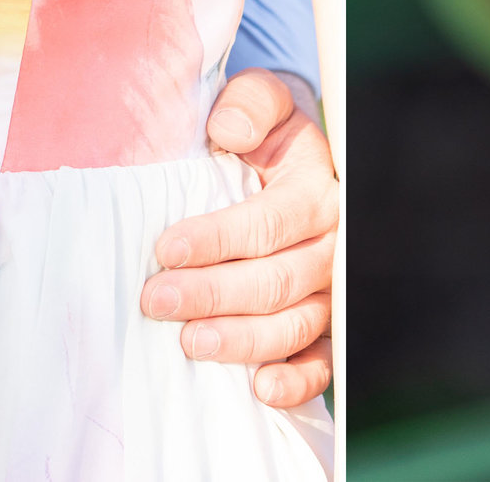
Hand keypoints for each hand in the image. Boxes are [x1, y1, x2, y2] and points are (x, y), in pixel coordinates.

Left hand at [145, 68, 335, 407]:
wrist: (293, 160)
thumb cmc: (268, 135)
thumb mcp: (261, 101)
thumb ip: (249, 104)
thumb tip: (228, 131)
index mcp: (316, 188)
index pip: (270, 221)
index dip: (217, 238)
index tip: (166, 248)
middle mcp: (332, 243)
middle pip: (277, 279)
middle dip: (213, 293)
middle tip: (157, 300)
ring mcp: (331, 289)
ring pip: (294, 324)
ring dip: (241, 339)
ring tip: (188, 341)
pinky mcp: (327, 326)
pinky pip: (323, 362)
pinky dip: (296, 381)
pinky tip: (260, 389)